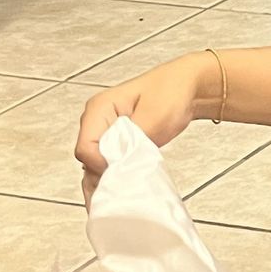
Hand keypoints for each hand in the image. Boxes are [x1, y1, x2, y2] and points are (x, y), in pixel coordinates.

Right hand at [75, 54, 212, 176]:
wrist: (184, 88)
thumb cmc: (171, 94)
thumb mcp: (154, 118)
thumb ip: (132, 141)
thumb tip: (117, 164)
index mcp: (99, 108)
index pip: (85, 149)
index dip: (103, 165)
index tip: (126, 169)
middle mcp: (95, 120)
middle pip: (88, 160)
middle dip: (106, 174)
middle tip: (131, 179)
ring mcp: (103, 131)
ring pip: (95, 164)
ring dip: (111, 177)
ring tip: (131, 183)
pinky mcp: (114, 141)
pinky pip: (106, 164)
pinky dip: (115, 175)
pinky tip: (128, 182)